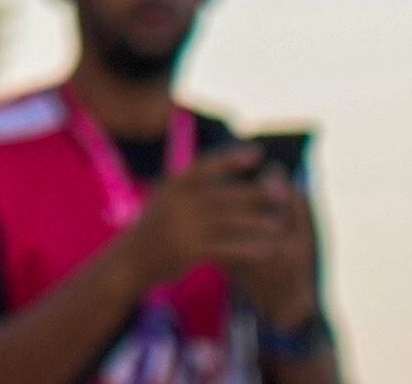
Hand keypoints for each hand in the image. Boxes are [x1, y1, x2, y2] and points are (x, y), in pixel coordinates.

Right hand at [119, 151, 313, 311]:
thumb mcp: (166, 200)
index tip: (258, 152)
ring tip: (280, 224)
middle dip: (255, 192)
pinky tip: (265, 250)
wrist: (129, 259)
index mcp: (174, 184)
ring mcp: (185, 226)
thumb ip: (191, 189)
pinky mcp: (190, 250)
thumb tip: (225, 174)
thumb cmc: (154, 228)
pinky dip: (248, 248)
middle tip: (282, 191)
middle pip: (226, 194)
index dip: (234, 158)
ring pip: (230, 221)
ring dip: (258, 222)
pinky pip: (226, 247)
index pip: (208, 165)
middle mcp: (180, 202)